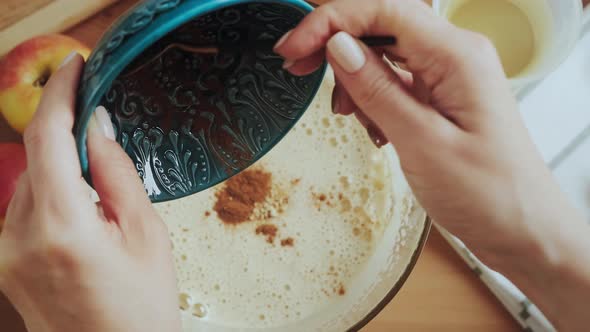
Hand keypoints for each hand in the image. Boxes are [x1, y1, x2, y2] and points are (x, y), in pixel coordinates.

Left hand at [0, 54, 180, 331]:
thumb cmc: (141, 306)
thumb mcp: (147, 234)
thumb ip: (117, 174)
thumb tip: (99, 129)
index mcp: (62, 228)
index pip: (49, 139)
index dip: (61, 95)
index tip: (78, 67)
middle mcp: (19, 237)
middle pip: (37, 157)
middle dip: (67, 132)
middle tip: (103, 122)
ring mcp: (5, 252)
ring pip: (30, 181)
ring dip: (62, 168)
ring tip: (103, 195)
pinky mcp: (5, 261)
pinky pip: (24, 207)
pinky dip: (53, 194)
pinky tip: (84, 213)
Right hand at [275, 0, 589, 329]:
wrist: (523, 230)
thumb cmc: (489, 193)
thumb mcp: (423, 142)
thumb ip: (378, 89)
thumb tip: (338, 46)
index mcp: (457, 55)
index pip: (384, 10)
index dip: (330, 21)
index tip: (294, 48)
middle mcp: (455, 55)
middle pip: (381, 25)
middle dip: (335, 43)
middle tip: (298, 69)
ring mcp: (449, 76)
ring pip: (384, 53)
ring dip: (354, 77)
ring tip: (348, 114)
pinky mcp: (442, 98)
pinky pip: (395, 82)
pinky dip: (372, 98)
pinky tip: (373, 128)